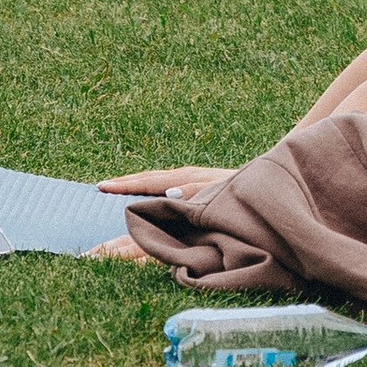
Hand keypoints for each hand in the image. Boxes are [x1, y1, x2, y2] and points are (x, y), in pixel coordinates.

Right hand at [101, 168, 233, 198]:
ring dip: (134, 182)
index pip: (148, 182)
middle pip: (147, 179)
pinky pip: (164, 181)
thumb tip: (169, 191)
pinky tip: (145, 189)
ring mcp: (190, 176)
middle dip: (124, 183)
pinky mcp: (196, 180)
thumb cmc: (242, 191)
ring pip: (155, 178)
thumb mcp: (220, 191)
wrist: (266, 179)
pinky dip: (149, 184)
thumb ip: (195, 192)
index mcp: (186, 177)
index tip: (103, 187)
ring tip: (112, 186)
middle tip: (99, 186)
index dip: (125, 186)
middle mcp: (185, 175)